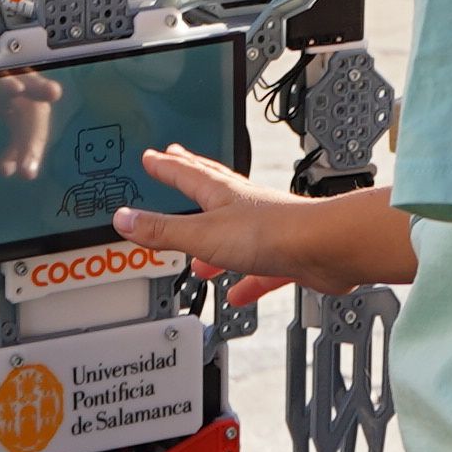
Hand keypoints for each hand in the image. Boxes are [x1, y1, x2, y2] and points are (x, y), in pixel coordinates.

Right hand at [112, 147, 413, 306]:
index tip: (152, 157)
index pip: (187, 174)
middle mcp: (245, 208)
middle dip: (190, 179)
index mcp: (222, 196)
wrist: (326, 249)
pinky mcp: (286, 257)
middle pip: (212, 190)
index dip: (166, 166)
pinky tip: (239, 294)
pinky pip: (259, 269)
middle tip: (176, 165)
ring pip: (233, 234)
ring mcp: (267, 232)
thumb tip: (124, 219)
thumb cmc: (273, 233)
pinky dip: (245, 281)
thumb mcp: (203, 236)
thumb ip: (163, 231)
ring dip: (212, 244)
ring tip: (198, 258)